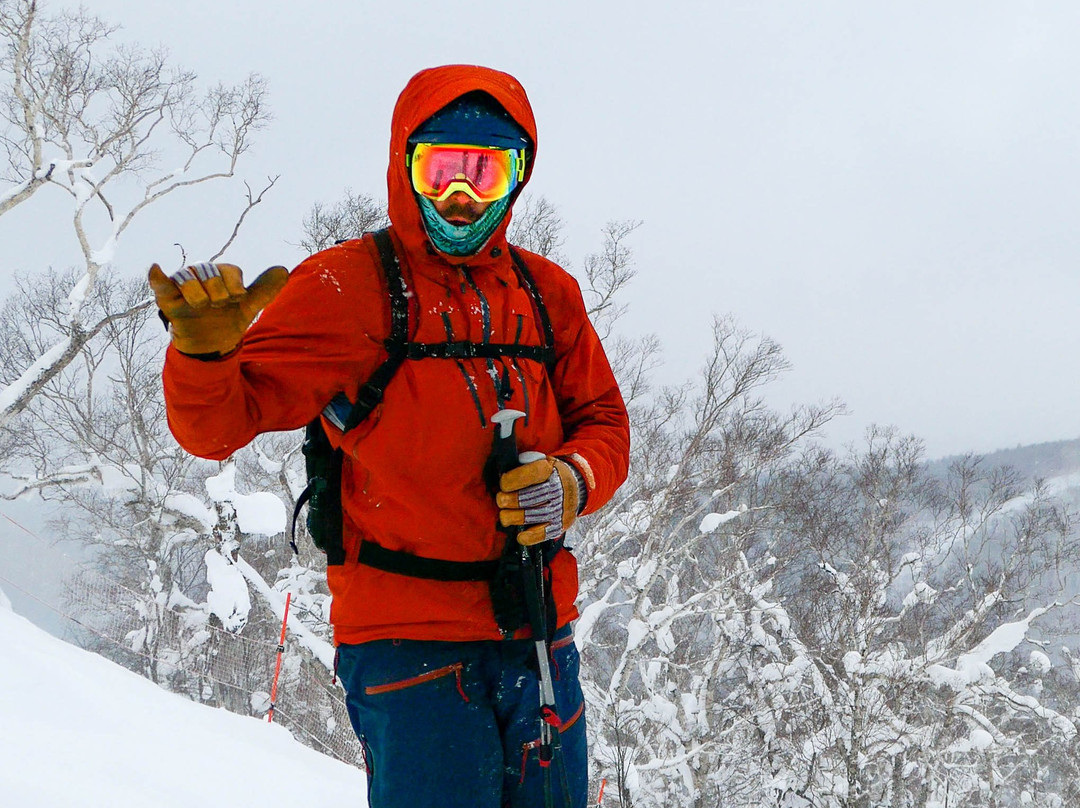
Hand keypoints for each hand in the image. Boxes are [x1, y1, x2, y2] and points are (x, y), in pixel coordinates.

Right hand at [148, 262, 288, 355]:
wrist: (210, 345)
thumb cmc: (228, 319)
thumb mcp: (248, 306)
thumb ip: (264, 289)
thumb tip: (283, 270)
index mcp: (221, 273)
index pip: (231, 270)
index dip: (236, 288)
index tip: (235, 300)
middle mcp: (201, 274)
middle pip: (211, 273)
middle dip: (218, 295)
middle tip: (216, 307)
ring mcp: (182, 284)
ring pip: (189, 279)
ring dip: (199, 297)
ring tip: (201, 307)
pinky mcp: (167, 298)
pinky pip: (160, 284)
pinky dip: (157, 276)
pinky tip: (156, 268)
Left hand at [497, 455, 581, 545]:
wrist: (575, 487)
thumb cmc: (549, 475)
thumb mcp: (540, 461)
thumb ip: (523, 464)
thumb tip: (502, 470)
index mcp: (551, 470)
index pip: (531, 475)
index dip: (512, 480)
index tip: (503, 484)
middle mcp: (558, 490)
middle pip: (528, 497)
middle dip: (508, 500)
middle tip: (501, 500)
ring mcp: (560, 509)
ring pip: (531, 516)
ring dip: (513, 517)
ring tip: (505, 516)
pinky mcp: (560, 525)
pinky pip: (543, 533)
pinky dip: (529, 537)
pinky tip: (520, 535)